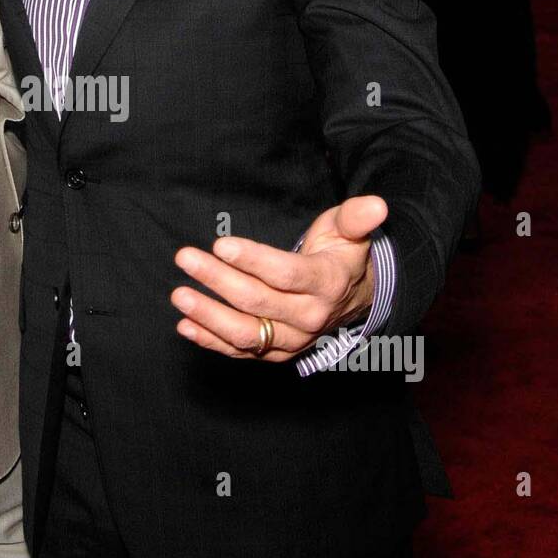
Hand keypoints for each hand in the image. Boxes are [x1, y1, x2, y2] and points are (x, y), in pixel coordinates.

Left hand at [170, 195, 385, 361]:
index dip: (253, 260)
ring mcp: (292, 339)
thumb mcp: (349, 231)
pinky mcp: (275, 353)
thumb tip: (378, 205)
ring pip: (247, 333)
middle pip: (258, 301)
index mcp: (326, 284)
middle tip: (186, 258)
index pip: (285, 274)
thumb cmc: (340, 255)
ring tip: (180, 295)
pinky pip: (241, 351)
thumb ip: (356, 218)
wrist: (351, 298)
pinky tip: (186, 325)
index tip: (221, 244)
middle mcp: (310, 317)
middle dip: (218, 279)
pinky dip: (211, 341)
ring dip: (209, 316)